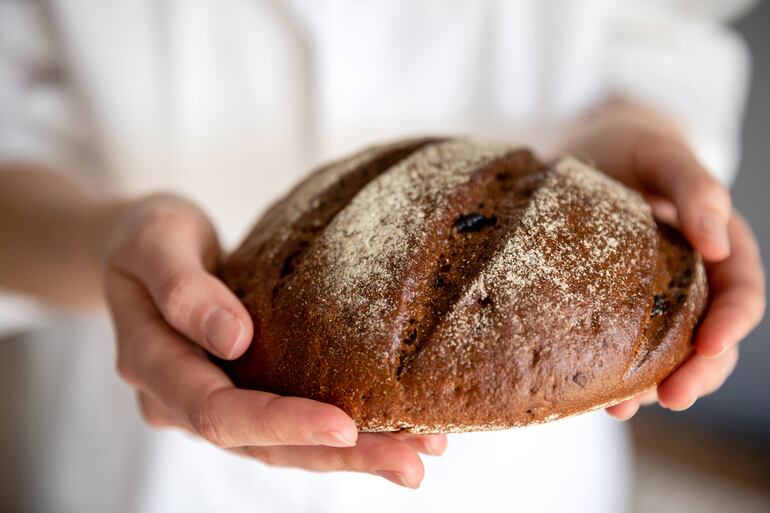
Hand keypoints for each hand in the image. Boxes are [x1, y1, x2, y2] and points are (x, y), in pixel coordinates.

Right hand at [103, 193, 445, 487]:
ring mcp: (217, 400)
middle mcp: (184, 400)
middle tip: (410, 464)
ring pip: (283, 445)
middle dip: (338, 456)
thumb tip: (233, 338)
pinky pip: (291, 421)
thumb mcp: (154, 242)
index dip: (282, 422)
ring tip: (418, 456)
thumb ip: (183, 289)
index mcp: (154, 366)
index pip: (218, 412)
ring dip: (351, 455)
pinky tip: (394, 430)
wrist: (144, 249)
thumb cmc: (148, 238)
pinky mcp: (246, 390)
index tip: (345, 425)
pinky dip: (341, 432)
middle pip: (263, 445)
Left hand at [561, 99, 765, 418]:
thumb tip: (716, 240)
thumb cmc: (631, 146)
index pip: (741, 294)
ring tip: (625, 407)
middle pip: (710, 339)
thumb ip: (695, 187)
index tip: (711, 345)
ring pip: (669, 355)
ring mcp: (652, 299)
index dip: (732, 324)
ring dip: (654, 387)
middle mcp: (691, 281)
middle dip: (697, 373)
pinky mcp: (613, 307)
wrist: (585, 150)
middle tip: (671, 398)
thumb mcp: (662, 154)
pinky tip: (600, 396)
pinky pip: (623, 349)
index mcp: (718, 248)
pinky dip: (616, 376)